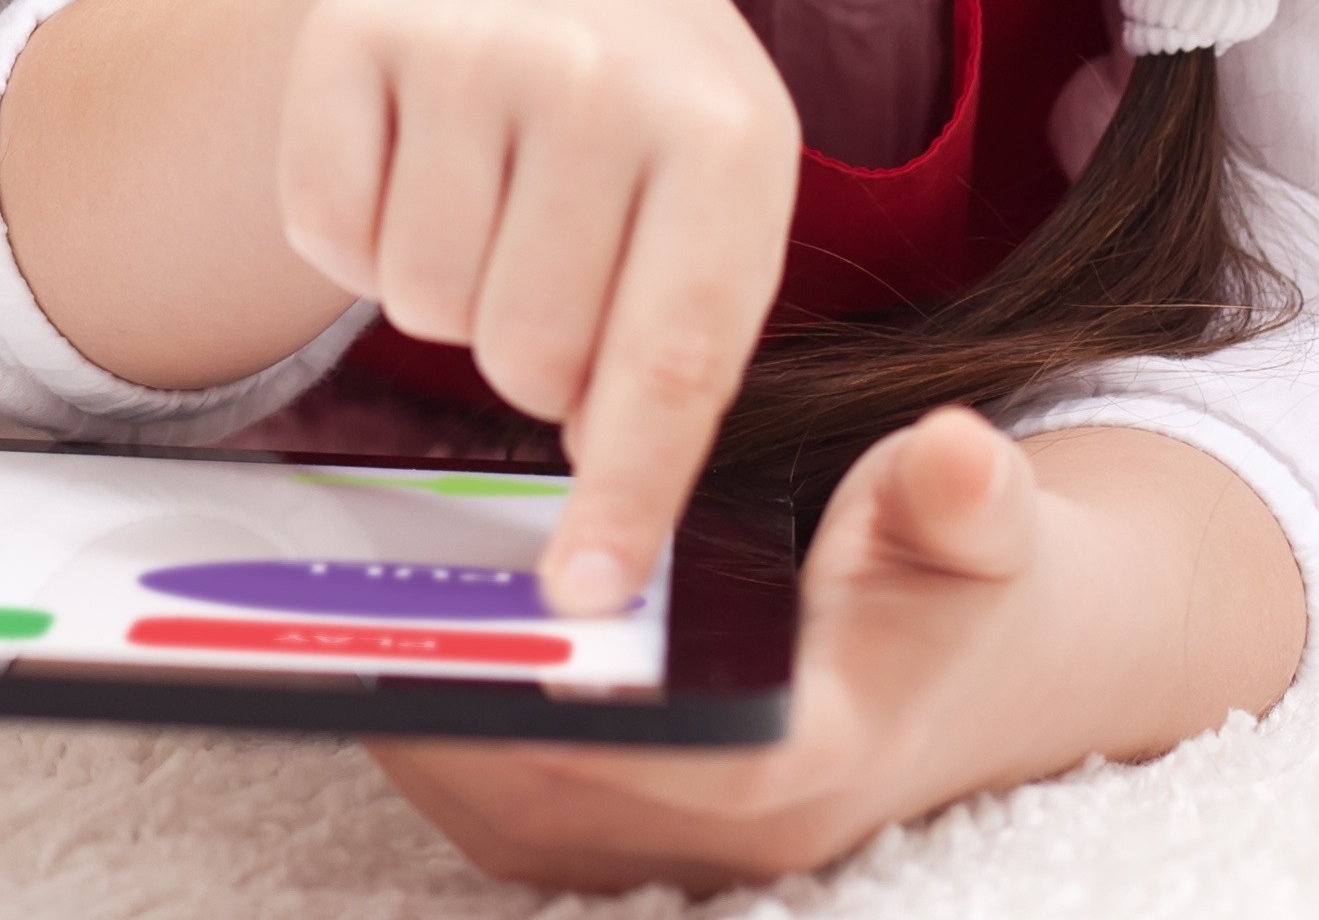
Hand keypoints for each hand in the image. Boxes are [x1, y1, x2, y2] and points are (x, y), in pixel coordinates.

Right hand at [282, 0, 800, 611]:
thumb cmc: (649, 127)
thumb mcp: (717, 216)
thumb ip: (675, 371)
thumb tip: (599, 558)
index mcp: (722, 135)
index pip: (664, 363)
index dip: (622, 493)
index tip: (585, 591)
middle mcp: (597, 72)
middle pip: (521, 351)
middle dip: (526, 358)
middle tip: (548, 276)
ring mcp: (467, 39)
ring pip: (416, 299)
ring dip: (444, 292)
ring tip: (488, 207)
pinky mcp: (351, 27)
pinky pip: (324, 232)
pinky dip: (356, 239)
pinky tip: (411, 168)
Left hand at [369, 412, 1297, 887]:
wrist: (1003, 669)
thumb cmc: (975, 588)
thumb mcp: (991, 527)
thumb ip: (966, 497)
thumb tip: (959, 461)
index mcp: (806, 765)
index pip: (646, 760)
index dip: (534, 706)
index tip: (438, 637)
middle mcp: (734, 846)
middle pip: (534, 798)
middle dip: (432, 706)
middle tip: (327, 608)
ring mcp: (677, 859)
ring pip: (499, 816)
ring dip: (412, 724)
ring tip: (315, 621)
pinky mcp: (632, 846)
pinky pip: (501, 812)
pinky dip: (436, 736)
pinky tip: (374, 646)